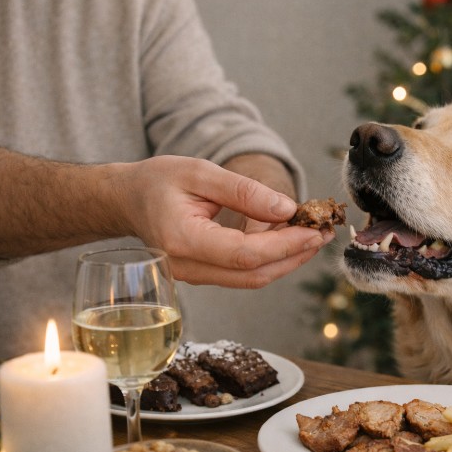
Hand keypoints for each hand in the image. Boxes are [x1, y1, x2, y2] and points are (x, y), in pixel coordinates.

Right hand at [117, 155, 333, 287]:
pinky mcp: (203, 276)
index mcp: (183, 240)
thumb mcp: (200, 172)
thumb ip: (243, 191)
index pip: (245, 254)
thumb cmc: (158, 181)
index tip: (314, 230)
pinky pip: (243, 274)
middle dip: (294, 256)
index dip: (285, 245)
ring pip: (251, 279)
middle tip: (323, 234)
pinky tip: (289, 240)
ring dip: (286, 260)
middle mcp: (188, 268)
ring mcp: (194, 277)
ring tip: (313, 235)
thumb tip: (286, 208)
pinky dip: (270, 260)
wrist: (128, 200)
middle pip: (253, 274)